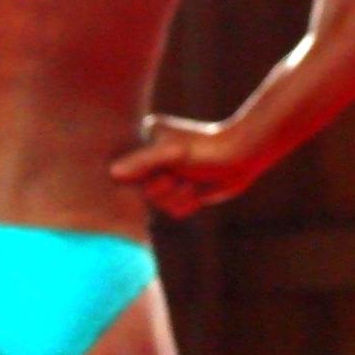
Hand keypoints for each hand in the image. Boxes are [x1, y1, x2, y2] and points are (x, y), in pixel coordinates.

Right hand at [109, 114, 258, 218]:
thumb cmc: (206, 149)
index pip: (128, 171)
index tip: (164, 170)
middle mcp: (154, 160)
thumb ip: (142, 162)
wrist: (242, 157)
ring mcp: (169, 176)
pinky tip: (200, 190)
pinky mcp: (183, 192)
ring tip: (194, 181)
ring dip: (180, 197)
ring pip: (160, 205)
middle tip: (182, 175)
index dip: (145, 178)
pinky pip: (175, 212)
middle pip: (144, 193)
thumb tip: (113, 173)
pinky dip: (189, 205)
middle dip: (166, 188)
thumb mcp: (172, 153)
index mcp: (145, 142)